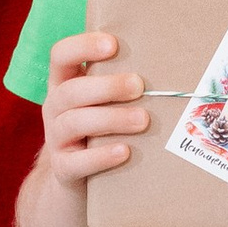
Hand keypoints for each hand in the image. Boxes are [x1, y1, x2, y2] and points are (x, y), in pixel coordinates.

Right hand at [38, 29, 148, 186]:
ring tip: (143, 120)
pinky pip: (76, 162)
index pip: (61, 55)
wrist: (78, 182)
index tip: (113, 44)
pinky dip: (101, 156)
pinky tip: (125, 151)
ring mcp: (56, 139)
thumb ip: (123, 83)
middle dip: (106, 86)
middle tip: (139, 86)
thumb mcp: (103, 101)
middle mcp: (55, 108)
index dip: (83, 46)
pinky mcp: (64, 169)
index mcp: (63, 83)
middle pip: (71, 91)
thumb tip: (172, 61)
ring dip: (110, 119)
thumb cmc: (102, 129)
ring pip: (74, 123)